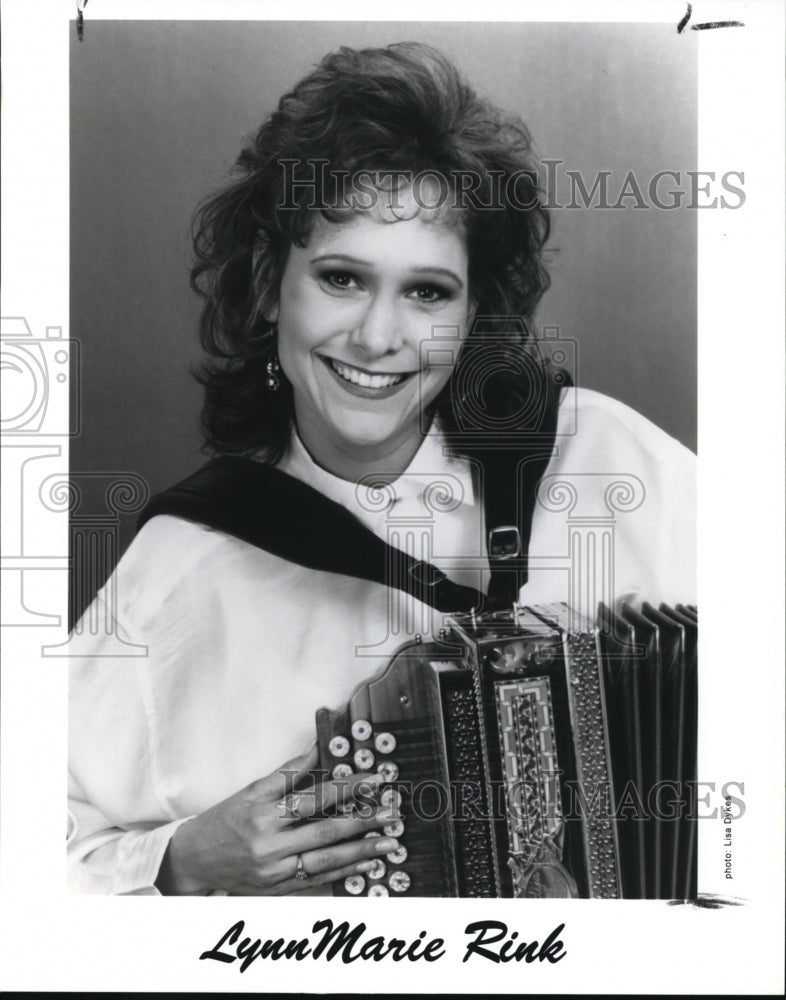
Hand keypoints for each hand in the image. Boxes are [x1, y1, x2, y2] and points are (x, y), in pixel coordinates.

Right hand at [156, 744, 400, 894]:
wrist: (195, 860)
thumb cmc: (225, 819)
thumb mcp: (252, 790)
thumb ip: (288, 772)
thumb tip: (318, 748)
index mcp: (263, 814)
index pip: (313, 799)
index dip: (347, 788)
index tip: (374, 780)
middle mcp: (269, 845)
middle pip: (325, 832)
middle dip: (363, 822)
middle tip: (391, 813)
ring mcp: (274, 871)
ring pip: (325, 862)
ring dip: (361, 852)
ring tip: (388, 843)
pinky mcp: (277, 889)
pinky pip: (316, 881)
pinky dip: (343, 873)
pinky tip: (365, 864)